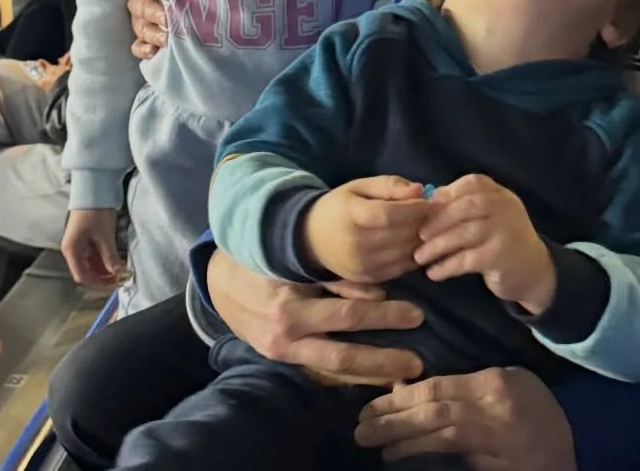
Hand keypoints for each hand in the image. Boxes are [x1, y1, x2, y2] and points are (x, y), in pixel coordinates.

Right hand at [61, 208, 123, 286]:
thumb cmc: (95, 212)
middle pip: (86, 271)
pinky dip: (104, 260)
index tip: (113, 284)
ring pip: (91, 264)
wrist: (94, 191)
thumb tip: (120, 274)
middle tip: (120, 278)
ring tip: (120, 270)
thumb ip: (111, 258)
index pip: (82, 276)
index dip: (98, 282)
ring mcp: (78, 245)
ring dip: (104, 269)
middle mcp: (72, 250)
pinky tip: (115, 261)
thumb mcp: (105, 237)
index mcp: (71, 250)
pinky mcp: (85, 240)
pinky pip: (93, 256)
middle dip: (103, 277)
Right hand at [127, 0, 166, 59]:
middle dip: (154, 12)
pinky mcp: (143, 41)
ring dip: (153, 33)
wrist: (196, 0)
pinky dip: (144, 51)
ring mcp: (140, 21)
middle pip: (140, 6)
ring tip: (169, 38)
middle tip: (169, 18)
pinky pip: (137, 48)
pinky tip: (154, 53)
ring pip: (140, 27)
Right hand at [204, 247, 423, 385]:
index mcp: (291, 308)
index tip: (417, 315)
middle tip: (418, 361)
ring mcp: (284, 354)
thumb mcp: (298, 263)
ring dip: (370, 375)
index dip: (383, 315)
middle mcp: (287, 338)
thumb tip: (379, 290)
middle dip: (383, 360)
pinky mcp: (283, 360)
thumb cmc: (265, 262)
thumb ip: (335, 278)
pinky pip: (322, 371)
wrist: (221, 283)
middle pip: (344, 355)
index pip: (347, 315)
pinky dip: (349, 376)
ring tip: (402, 376)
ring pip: (334, 371)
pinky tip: (374, 377)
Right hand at [304, 176, 431, 283]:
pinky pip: (401, 268)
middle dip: (424, 223)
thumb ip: (389, 185)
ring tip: (430, 227)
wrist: (311, 238)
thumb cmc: (340, 206)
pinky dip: (414, 255)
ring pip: (405, 252)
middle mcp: (356, 243)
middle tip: (438, 213)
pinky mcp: (368, 278)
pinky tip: (417, 243)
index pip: (389, 214)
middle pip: (400, 234)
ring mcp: (362, 265)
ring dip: (423, 240)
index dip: (415, 208)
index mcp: (351, 215)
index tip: (433, 201)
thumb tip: (419, 190)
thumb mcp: (359, 187)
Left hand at [355, 368, 575, 470]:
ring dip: (405, 443)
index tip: (372, 405)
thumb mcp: (507, 386)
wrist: (567, 455)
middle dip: (393, 421)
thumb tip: (413, 390)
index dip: (400, 398)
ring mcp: (498, 443)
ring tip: (377, 446)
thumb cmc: (534, 413)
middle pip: (434, 413)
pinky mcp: (499, 469)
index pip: (437, 388)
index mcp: (494, 384)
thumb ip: (467, 387)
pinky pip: (458, 464)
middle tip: (362, 428)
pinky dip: (430, 460)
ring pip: (443, 439)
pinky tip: (407, 460)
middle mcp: (495, 411)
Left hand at [415, 175, 553, 314]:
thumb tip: (430, 200)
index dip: (449, 192)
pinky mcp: (502, 257)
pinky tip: (434, 272)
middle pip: (467, 206)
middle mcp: (506, 208)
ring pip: (465, 233)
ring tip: (419, 257)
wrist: (534, 271)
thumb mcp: (491, 216)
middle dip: (439, 219)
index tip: (428, 206)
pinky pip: (468, 260)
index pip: (474, 183)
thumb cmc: (502, 240)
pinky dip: (447, 266)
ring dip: (438, 245)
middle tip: (419, 234)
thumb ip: (467, 205)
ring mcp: (506, 232)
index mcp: (501, 195)